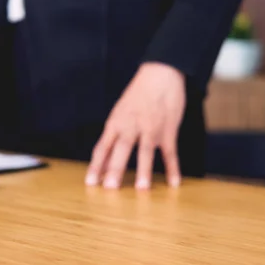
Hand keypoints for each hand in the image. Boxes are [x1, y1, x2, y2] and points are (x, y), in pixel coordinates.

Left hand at [85, 62, 185, 189]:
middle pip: (120, 150)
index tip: (90, 182)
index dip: (96, 166)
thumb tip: (106, 155)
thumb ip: (115, 133)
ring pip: (145, 152)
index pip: (102, 147)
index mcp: (115, 122)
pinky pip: (170, 152)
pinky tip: (174, 183)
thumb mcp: (120, 111)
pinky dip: (173, 168)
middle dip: (114, 170)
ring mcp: (150, 129)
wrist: (160, 74)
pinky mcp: (168, 130)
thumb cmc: (138, 94)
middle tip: (109, 188)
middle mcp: (131, 126)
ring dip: (143, 172)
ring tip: (141, 189)